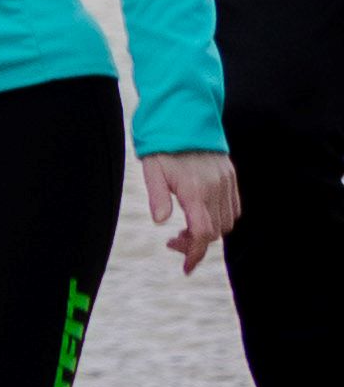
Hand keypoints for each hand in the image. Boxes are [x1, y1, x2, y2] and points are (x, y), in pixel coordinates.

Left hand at [148, 147, 247, 272]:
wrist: (185, 119)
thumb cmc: (163, 147)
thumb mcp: (152, 171)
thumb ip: (158, 197)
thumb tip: (161, 222)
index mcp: (195, 191)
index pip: (203, 233)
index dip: (196, 254)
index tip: (186, 267)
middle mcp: (216, 189)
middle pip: (215, 231)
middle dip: (196, 243)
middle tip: (173, 239)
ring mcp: (226, 183)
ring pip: (227, 222)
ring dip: (209, 231)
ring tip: (185, 227)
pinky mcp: (231, 177)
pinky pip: (234, 208)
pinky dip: (221, 218)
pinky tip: (201, 214)